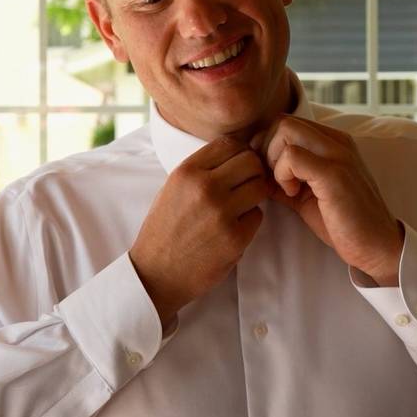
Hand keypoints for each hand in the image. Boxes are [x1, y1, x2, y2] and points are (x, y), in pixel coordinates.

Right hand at [129, 137, 270, 325]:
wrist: (156, 273)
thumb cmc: (164, 229)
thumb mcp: (173, 188)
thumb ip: (201, 169)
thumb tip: (235, 152)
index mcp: (187, 172)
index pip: (229, 143)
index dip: (239, 152)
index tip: (237, 165)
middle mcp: (205, 187)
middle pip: (251, 162)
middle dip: (253, 172)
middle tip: (245, 185)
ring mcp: (221, 212)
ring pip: (260, 187)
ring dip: (254, 195)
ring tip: (239, 206)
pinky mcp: (234, 237)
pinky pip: (257, 216)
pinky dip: (250, 221)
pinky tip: (233, 228)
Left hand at [252, 116, 403, 285]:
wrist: (377, 247)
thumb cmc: (343, 223)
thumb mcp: (306, 194)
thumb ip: (285, 177)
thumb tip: (255, 171)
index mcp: (333, 142)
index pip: (287, 123)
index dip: (269, 147)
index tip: (271, 175)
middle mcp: (337, 141)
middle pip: (282, 121)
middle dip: (267, 150)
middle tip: (274, 180)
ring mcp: (338, 154)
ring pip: (285, 131)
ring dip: (274, 161)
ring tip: (287, 187)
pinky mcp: (334, 173)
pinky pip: (292, 156)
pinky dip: (282, 174)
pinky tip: (294, 194)